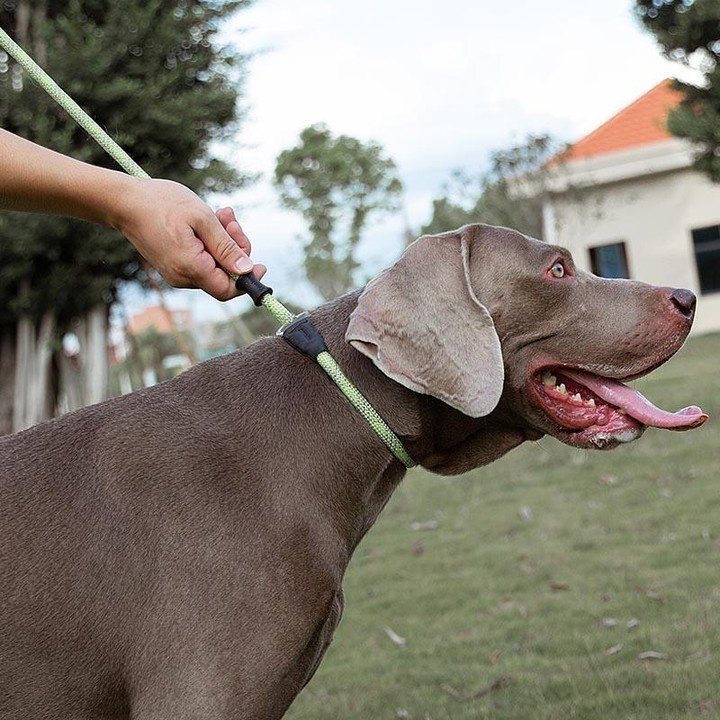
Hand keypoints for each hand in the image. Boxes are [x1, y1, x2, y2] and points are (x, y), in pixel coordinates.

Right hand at [113, 177, 265, 300]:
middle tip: (232, 221)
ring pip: (215, 265)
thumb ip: (226, 247)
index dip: (248, 280)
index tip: (261, 264)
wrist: (124, 201)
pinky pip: (202, 259)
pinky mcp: (174, 264)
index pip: (228, 290)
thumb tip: (247, 270)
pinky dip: (210, 242)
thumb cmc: (161, 204)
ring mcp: (176, 272)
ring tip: (221, 214)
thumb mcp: (202, 219)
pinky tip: (210, 220)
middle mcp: (182, 277)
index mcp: (190, 267)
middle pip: (224, 276)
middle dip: (235, 249)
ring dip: (224, 241)